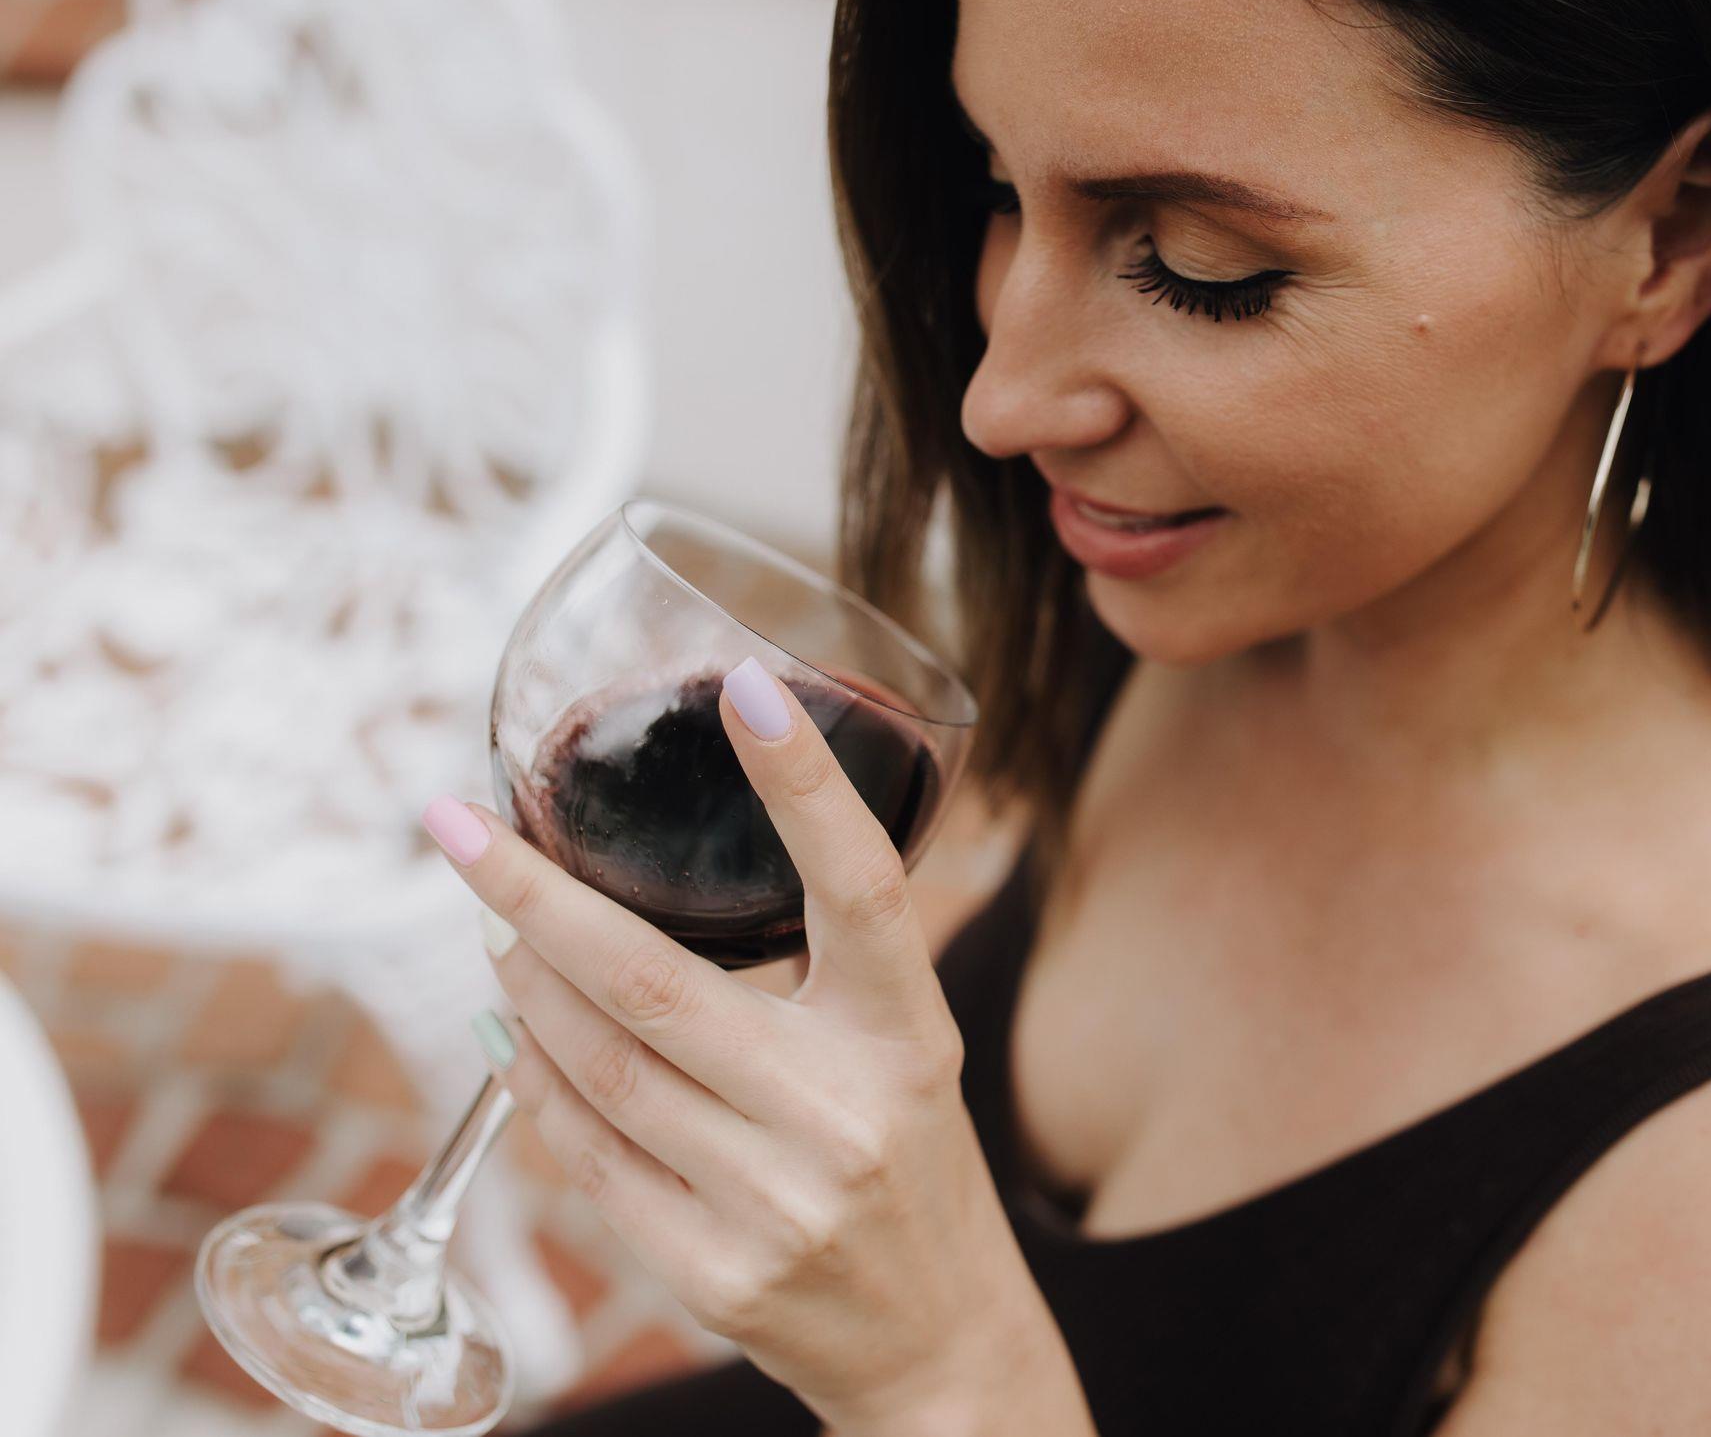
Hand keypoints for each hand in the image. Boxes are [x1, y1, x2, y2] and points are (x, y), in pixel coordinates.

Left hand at [421, 658, 1093, 1435]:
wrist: (938, 1341)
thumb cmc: (910, 1164)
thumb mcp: (902, 1052)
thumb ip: (820, 969)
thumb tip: (660, 873)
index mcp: (908, 1032)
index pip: (862, 886)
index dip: (806, 784)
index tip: (746, 685)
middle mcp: (845, 1110)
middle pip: (656, 981)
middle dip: (532, 894)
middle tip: (455, 828)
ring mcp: (775, 1199)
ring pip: (599, 1068)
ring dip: (521, 987)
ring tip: (490, 929)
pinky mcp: (714, 1272)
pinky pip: (588, 1157)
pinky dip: (533, 1085)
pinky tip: (509, 1037)